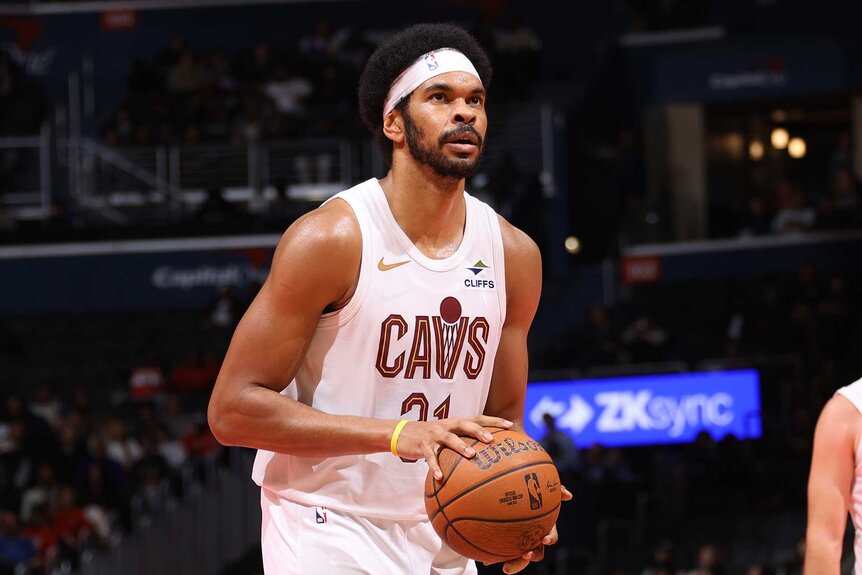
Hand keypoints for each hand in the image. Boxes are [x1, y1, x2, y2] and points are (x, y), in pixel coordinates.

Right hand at [393, 416, 513, 477]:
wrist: (401, 433)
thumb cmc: (430, 438)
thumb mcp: (446, 436)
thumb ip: (462, 442)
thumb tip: (485, 458)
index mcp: (454, 423)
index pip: (477, 418)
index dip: (493, 421)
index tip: (510, 426)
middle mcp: (446, 426)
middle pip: (465, 425)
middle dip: (479, 431)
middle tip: (491, 440)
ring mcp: (434, 435)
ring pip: (449, 438)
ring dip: (461, 446)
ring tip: (472, 455)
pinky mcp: (422, 445)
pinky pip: (430, 457)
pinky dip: (435, 467)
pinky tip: (440, 478)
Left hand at [496, 485, 572, 573]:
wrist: (513, 496)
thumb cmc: (532, 493)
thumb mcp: (543, 489)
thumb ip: (556, 490)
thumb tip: (569, 496)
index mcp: (544, 528)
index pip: (551, 537)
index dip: (550, 539)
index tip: (544, 539)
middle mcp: (534, 539)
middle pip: (537, 553)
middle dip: (533, 556)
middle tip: (526, 555)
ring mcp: (521, 543)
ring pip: (520, 558)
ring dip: (516, 564)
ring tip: (506, 568)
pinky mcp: (507, 545)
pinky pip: (503, 553)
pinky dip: (495, 558)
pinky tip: (485, 561)